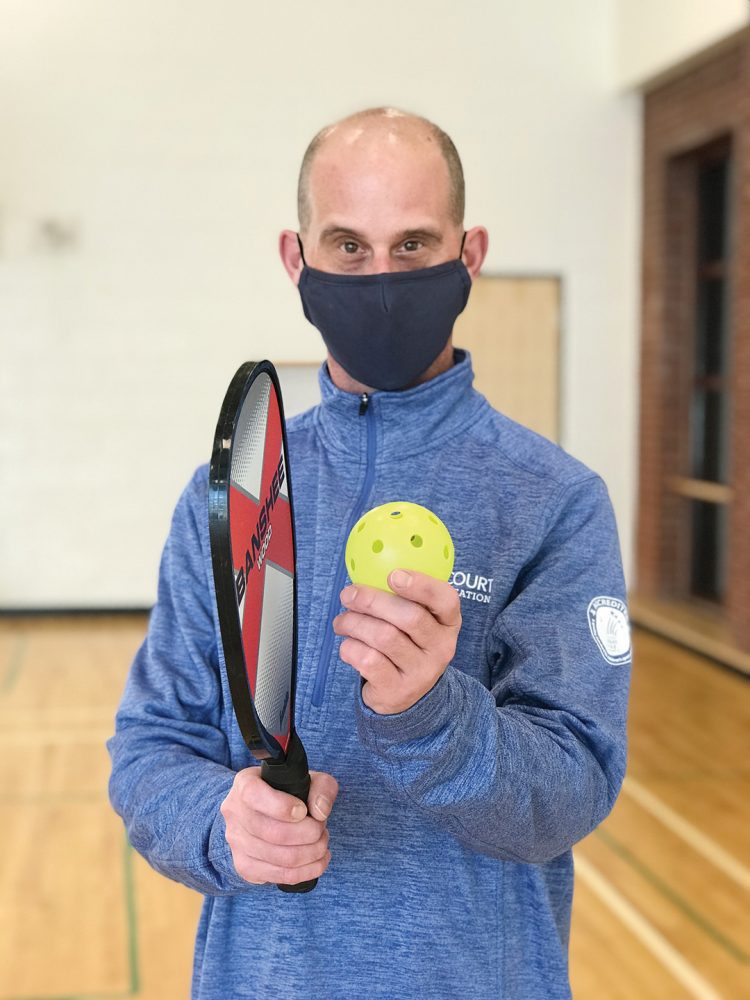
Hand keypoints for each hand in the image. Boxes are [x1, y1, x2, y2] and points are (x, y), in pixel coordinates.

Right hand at [220, 767, 337, 885]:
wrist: (271, 813)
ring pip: (278, 858)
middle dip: (308, 834)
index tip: (303, 811)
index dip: (281, 806)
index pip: (253, 795)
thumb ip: (321, 788)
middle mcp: (235, 812)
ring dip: (311, 853)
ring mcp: (236, 842)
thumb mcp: (311, 779)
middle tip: (322, 829)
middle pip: (271, 832)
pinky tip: (317, 861)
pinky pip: (277, 876)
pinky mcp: (244, 866)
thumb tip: (320, 811)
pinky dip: (305, 872)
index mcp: (245, 783)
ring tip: (322, 843)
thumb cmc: (293, 793)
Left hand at [333, 569, 461, 714]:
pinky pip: (369, 661)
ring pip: (384, 637)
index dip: (421, 585)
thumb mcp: (417, 622)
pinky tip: (348, 645)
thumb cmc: (406, 645)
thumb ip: (402, 597)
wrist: (406, 696)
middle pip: (409, 617)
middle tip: (348, 594)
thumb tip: (366, 568)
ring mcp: (421, 672)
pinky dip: (350, 648)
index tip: (393, 575)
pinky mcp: (398, 690)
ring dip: (354, 623)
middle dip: (372, 601)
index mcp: (448, 623)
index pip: (446, 600)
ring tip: (342, 621)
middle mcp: (441, 648)